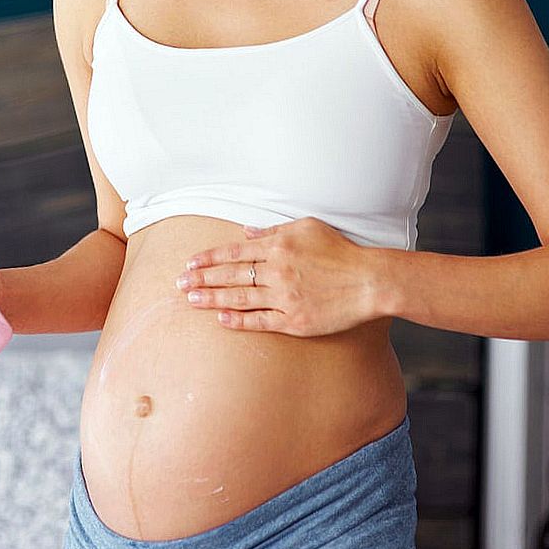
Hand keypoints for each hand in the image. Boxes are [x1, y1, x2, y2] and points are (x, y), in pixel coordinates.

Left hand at [177, 216, 382, 336]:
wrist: (369, 281)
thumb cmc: (340, 251)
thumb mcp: (307, 228)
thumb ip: (273, 231)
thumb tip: (245, 232)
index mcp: (278, 246)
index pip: (234, 252)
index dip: (209, 258)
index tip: (190, 263)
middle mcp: (278, 271)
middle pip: (231, 275)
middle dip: (202, 279)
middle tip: (179, 283)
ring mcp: (285, 297)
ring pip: (240, 298)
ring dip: (212, 299)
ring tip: (191, 300)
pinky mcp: (294, 320)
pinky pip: (260, 321)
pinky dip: (239, 320)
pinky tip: (221, 319)